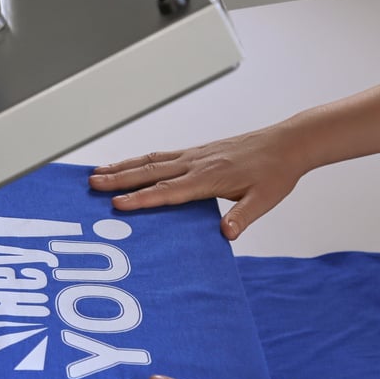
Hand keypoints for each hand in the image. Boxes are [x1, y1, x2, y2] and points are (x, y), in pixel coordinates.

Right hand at [88, 123, 310, 239]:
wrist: (288, 144)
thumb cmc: (276, 173)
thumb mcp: (264, 200)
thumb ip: (242, 216)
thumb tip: (226, 234)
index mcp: (209, 178)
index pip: (168, 190)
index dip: (141, 198)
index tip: (117, 204)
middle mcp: (196, 163)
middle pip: (150, 171)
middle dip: (118, 178)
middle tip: (91, 184)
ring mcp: (194, 155)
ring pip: (150, 160)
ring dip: (122, 166)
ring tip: (97, 172)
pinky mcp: (196, 152)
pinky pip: (161, 155)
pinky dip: (139, 159)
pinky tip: (128, 164)